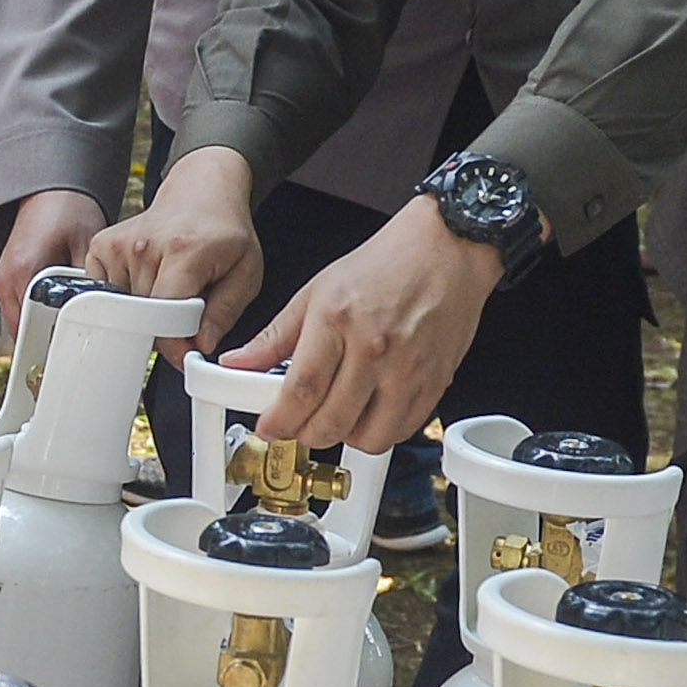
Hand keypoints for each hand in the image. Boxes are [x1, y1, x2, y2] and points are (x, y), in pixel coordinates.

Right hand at [0, 188, 112, 334]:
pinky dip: (40, 315)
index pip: (31, 328)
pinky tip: (60, 310)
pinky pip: (23, 310)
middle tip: (78, 343)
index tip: (72, 353)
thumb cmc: (67, 211)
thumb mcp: (86, 249)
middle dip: (51, 339)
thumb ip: (87, 285)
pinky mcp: (8, 280)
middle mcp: (6, 280)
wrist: (51, 192)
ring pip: (22, 323)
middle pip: (25, 331)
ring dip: (44, 327)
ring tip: (71, 325)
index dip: (54, 344)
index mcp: (23, 272)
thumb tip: (98, 314)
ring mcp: (3, 281)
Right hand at [86, 145, 264, 349]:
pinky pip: (106, 296)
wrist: (200, 192)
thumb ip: (225, 312)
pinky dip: (126, 299)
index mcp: (183, 249)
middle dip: (164, 329)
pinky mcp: (101, 248)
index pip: (165, 312)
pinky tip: (147, 280)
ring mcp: (117, 245)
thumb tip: (200, 344)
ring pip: (124, 311)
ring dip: (146, 313)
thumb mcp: (245, 273)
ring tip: (168, 287)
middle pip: (143, 317)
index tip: (188, 352)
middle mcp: (144, 245)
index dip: (177, 342)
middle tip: (186, 314)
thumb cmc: (223, 232)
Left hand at [223, 193, 499, 453]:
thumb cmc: (386, 264)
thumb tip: (239, 362)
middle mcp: (375, 348)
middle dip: (303, 434)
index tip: (269, 426)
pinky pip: (401, 430)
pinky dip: (379, 431)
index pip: (301, 390)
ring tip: (336, 413)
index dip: (278, 420)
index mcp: (338, 319)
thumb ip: (276, 336)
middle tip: (297, 422)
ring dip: (343, 437)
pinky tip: (368, 410)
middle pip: (330, 423)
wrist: (447, 248)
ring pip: (367, 438)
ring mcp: (409, 369)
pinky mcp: (435, 382)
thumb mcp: (318, 291)